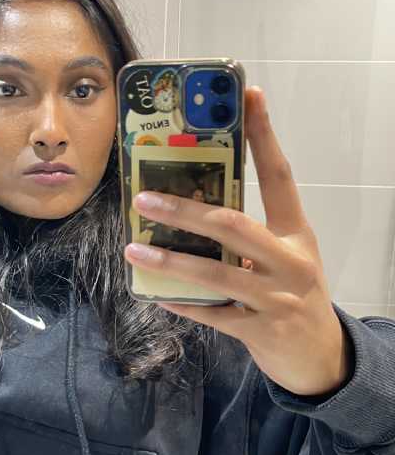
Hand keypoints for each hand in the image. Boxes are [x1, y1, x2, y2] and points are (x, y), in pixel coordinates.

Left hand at [124, 87, 353, 398]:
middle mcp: (290, 261)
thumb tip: (193, 215)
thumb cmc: (294, 298)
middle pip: (233, 226)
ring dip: (169, 262)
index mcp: (297, 234)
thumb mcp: (285, 259)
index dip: (264, 136)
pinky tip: (156, 295)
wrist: (322, 357)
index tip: (249, 96)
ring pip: (216, 274)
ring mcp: (275, 298)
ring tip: (134, 252)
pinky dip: (182, 304)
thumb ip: (250, 239)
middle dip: (184, 211)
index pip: (280, 176)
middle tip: (144, 199)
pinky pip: (213, 314)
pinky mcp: (260, 330)